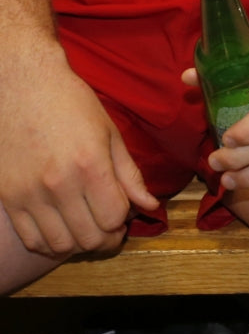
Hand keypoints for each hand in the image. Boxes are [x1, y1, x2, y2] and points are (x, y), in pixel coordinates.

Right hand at [0, 48, 157, 256]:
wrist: (23, 88)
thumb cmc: (72, 104)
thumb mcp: (109, 132)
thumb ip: (129, 173)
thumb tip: (150, 205)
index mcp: (90, 165)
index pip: (113, 217)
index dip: (124, 221)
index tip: (126, 213)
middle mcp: (59, 185)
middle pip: (89, 238)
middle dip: (106, 238)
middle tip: (111, 228)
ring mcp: (29, 195)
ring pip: (59, 245)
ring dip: (79, 244)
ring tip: (88, 229)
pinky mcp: (9, 199)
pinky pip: (31, 239)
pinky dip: (50, 244)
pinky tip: (62, 230)